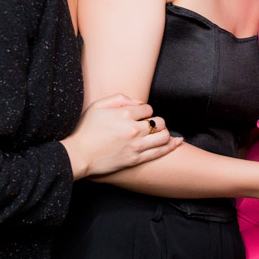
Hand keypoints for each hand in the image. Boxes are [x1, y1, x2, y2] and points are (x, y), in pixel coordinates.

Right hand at [62, 93, 180, 179]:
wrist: (79, 155)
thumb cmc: (86, 130)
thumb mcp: (98, 106)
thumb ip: (119, 99)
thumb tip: (137, 102)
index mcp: (124, 114)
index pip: (147, 108)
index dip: (144, 111)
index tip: (139, 116)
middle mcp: (133, 129)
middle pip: (158, 121)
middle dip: (156, 121)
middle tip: (149, 125)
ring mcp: (136, 146)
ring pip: (163, 136)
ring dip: (164, 132)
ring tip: (158, 133)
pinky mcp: (136, 159)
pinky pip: (160, 152)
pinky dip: (172, 145)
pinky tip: (178, 141)